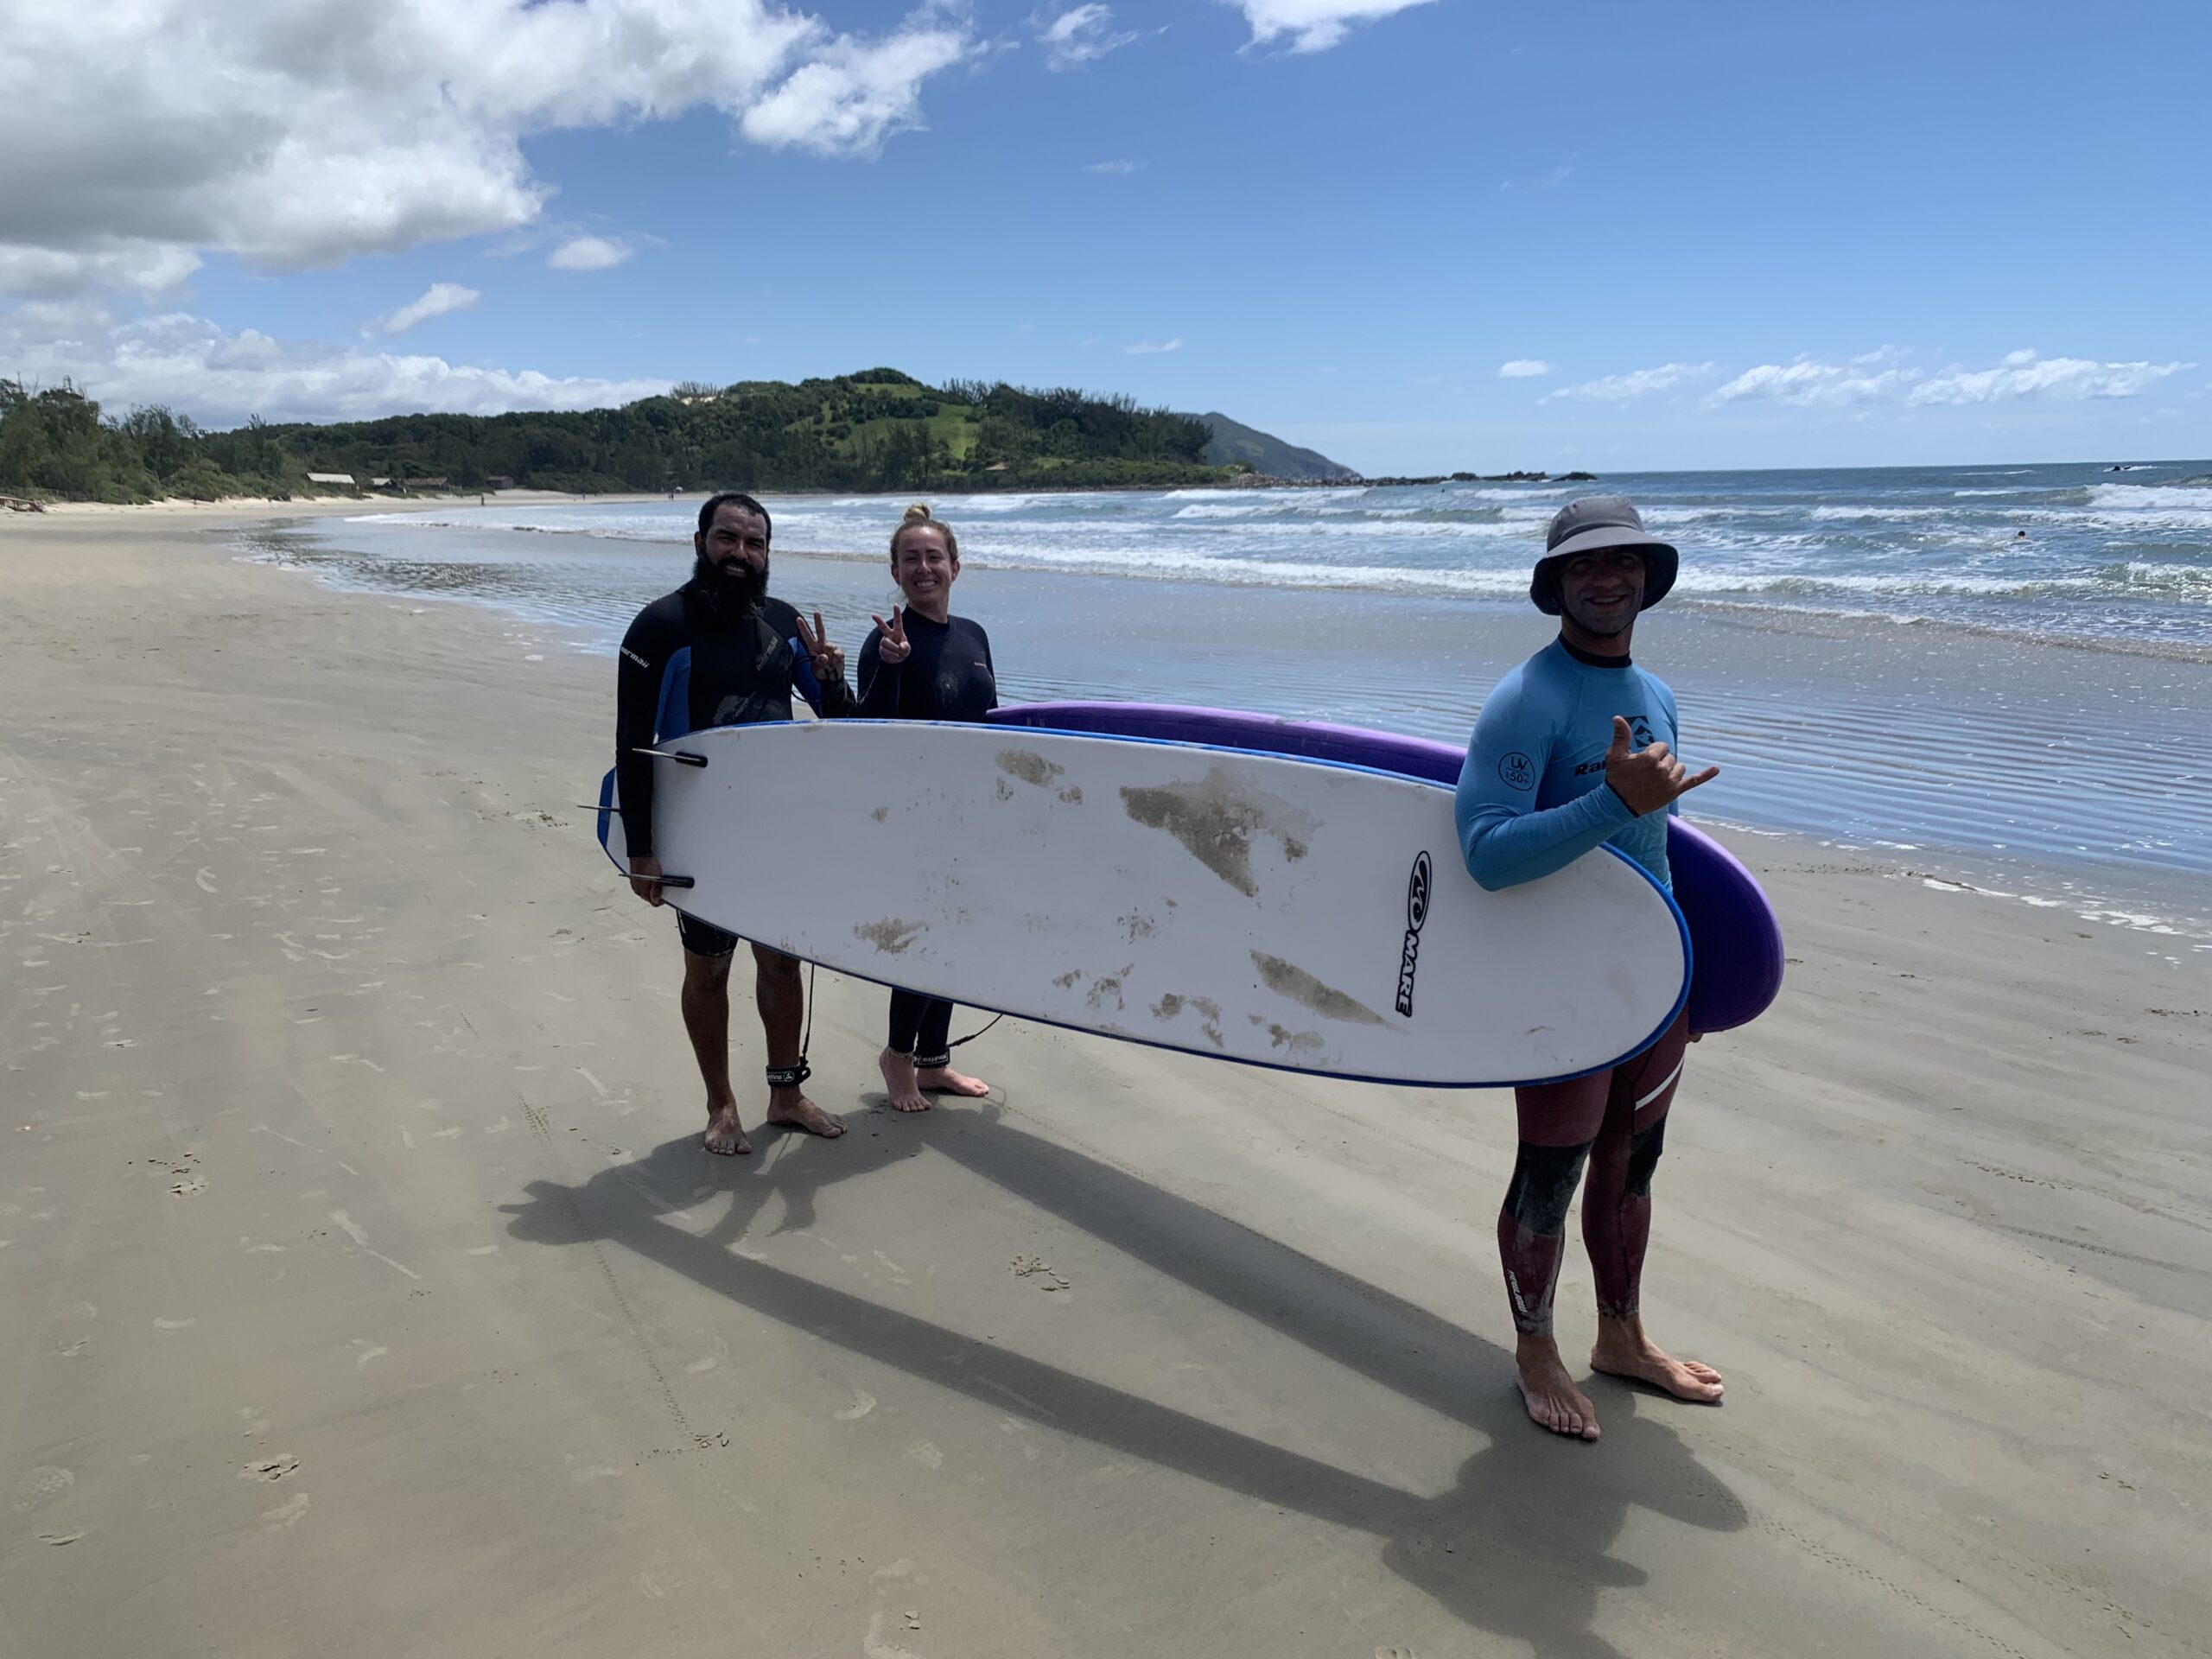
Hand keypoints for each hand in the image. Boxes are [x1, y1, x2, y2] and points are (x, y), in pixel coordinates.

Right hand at [629, 854, 665, 906]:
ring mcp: (634, 885)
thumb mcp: (656, 878)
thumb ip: (657, 891)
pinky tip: (650, 879)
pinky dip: (647, 885)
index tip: (666, 896)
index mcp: (642, 892)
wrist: (639, 853)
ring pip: (645, 892)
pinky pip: (642, 886)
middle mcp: (637, 890)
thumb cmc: (648, 864)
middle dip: (656, 895)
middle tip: (663, 889)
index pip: (654, 903)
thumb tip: (657, 900)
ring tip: (657, 883)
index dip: (661, 901)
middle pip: (649, 898)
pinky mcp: (634, 880)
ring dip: (651, 890)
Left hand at [794, 610, 842, 682]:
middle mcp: (822, 645)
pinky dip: (836, 662)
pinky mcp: (840, 652)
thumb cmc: (821, 673)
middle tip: (816, 612)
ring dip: (829, 659)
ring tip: (828, 667)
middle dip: (818, 621)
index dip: (803, 628)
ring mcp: (831, 647)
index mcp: (812, 648)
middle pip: (821, 631)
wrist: (832, 679)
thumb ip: (819, 663)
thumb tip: (824, 656)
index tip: (798, 619)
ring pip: (830, 647)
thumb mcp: (816, 669)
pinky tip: (835, 666)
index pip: (807, 636)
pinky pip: (838, 655)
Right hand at [871, 605, 910, 664]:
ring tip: (898, 653)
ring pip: (887, 644)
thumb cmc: (902, 650)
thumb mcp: (907, 649)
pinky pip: (886, 651)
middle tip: (873, 615)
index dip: (897, 613)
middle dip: (878, 621)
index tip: (896, 604)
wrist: (896, 659)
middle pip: (883, 627)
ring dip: (894, 650)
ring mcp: (884, 641)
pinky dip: (892, 655)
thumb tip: (899, 647)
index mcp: (897, 632)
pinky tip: (894, 656)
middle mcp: (889, 634)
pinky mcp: (881, 648)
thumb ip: (906, 647)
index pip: (897, 621)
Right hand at [1603, 715, 1717, 815]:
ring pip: (1679, 768)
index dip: (1651, 753)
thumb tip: (1617, 717)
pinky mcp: (1674, 792)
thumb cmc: (1616, 778)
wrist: (1618, 804)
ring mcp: (1670, 782)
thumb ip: (1620, 736)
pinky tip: (1716, 769)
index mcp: (1650, 758)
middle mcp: (1662, 769)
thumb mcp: (1614, 755)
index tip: (1641, 762)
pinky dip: (1706, 775)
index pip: (1661, 746)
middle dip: (1660, 762)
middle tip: (1645, 774)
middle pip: (1671, 757)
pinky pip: (1694, 781)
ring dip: (1670, 770)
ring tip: (1655, 779)